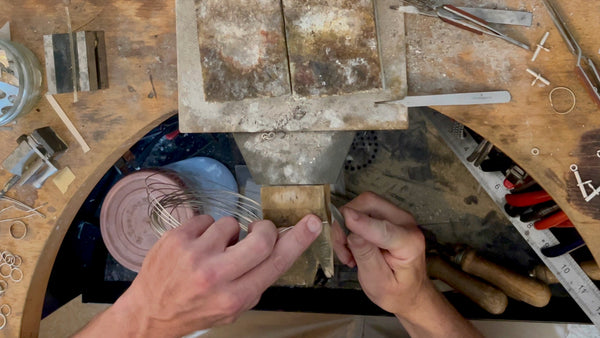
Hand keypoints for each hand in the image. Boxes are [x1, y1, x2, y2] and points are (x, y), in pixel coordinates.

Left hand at [77, 214, 322, 336]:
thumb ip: (257, 277)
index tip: (312, 222)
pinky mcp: (177, 238)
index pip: (276, 262)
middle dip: (264, 229)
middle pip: (261, 237)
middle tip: (257, 231)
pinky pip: (207, 218)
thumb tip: (282, 242)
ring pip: (231, 223)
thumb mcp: (234, 306)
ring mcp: (194, 254)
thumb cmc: (196, 308)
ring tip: (213, 249)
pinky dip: (205, 229)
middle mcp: (216, 276)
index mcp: (236, 297)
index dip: (298, 240)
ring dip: (227, 233)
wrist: (150, 311)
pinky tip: (196, 245)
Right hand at [332, 192, 480, 336]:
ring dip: (346, 225)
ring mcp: (395, 216)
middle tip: (341, 247)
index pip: (384, 228)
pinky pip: (360, 210)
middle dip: (346, 220)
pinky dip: (349, 225)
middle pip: (370, 203)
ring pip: (361, 204)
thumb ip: (366, 256)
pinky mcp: (385, 215)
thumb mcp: (379, 282)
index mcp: (410, 243)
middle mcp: (405, 222)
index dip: (362, 223)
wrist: (409, 292)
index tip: (344, 219)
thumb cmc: (397, 291)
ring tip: (347, 253)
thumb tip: (351, 232)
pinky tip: (351, 247)